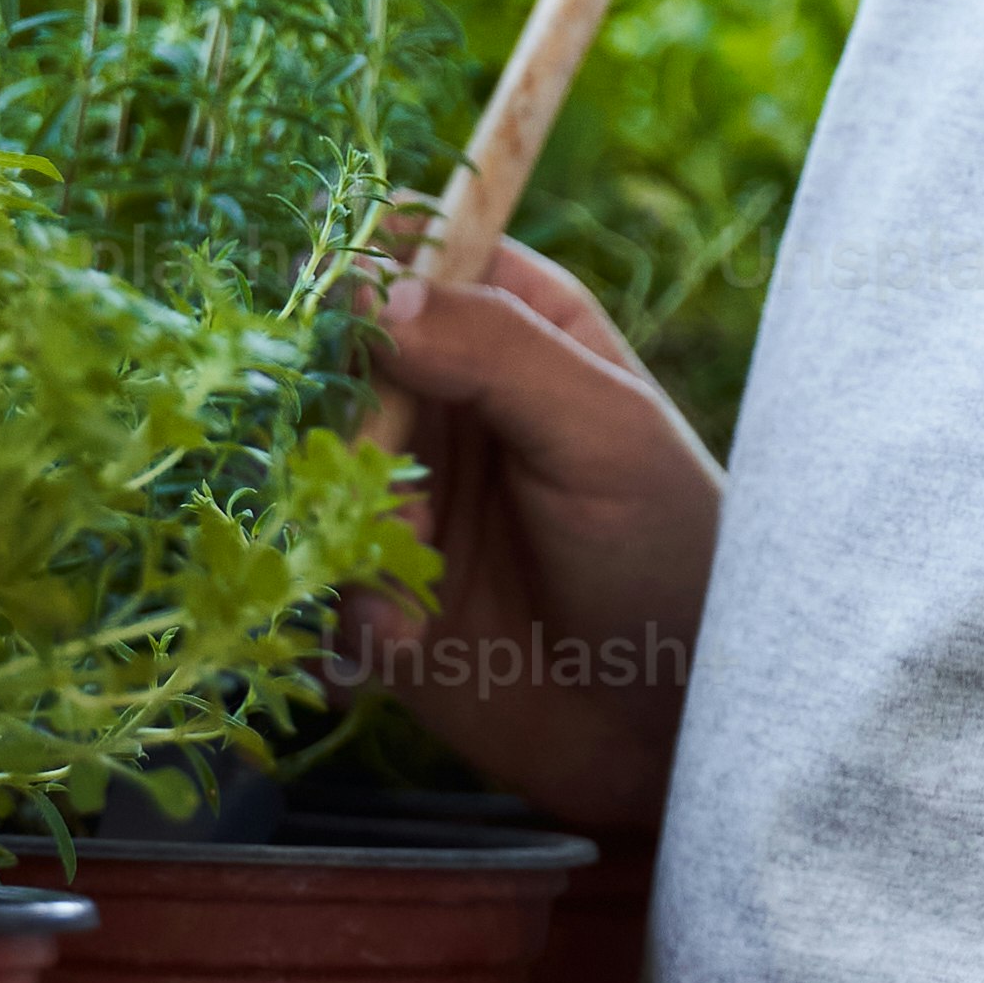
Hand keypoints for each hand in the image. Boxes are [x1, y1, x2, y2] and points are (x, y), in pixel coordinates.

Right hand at [338, 237, 718, 829]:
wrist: (668, 727)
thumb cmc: (668, 554)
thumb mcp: (604, 433)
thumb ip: (498, 350)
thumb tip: (376, 289)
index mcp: (522, 332)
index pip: (419, 255)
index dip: (365, 270)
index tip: (344, 319)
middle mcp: (456, 402)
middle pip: (340, 366)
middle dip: (349, 431)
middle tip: (391, 494)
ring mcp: (414, 494)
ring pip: (315, 473)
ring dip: (347, 530)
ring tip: (417, 589)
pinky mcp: (384, 588)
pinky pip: (319, 574)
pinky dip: (346, 608)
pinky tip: (402, 645)